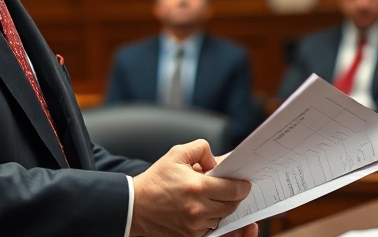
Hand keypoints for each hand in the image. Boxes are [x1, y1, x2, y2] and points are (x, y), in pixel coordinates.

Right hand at [131, 140, 253, 236]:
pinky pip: (210, 227)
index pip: (233, 189)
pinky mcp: (190, 236)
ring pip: (222, 217)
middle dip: (234, 196)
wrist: (133, 206)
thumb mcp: (176, 154)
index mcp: (197, 187)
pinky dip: (210, 218)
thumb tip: (217, 162)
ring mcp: (194, 225)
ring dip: (221, 208)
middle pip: (231, 205)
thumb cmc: (155, 180)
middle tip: (231, 189)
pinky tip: (201, 208)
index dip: (242, 186)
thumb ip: (201, 149)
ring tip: (210, 197)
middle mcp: (198, 209)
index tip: (244, 183)